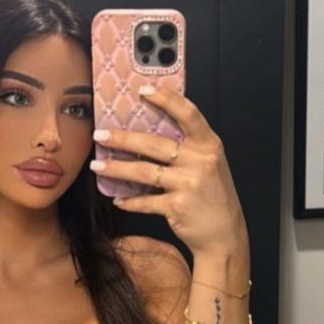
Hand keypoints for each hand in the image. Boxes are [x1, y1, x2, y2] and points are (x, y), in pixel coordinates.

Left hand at [90, 85, 247, 255]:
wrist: (225, 233)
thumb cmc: (213, 197)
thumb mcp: (210, 164)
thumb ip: (188, 148)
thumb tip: (149, 134)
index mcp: (208, 145)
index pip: (187, 113)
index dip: (165, 99)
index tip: (142, 90)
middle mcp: (200, 161)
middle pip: (153, 144)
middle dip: (122, 139)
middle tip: (100, 135)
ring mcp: (188, 184)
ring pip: (144, 172)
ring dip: (117, 168)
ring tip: (98, 165)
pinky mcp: (177, 207)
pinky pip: (145, 201)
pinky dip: (129, 201)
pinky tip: (118, 198)